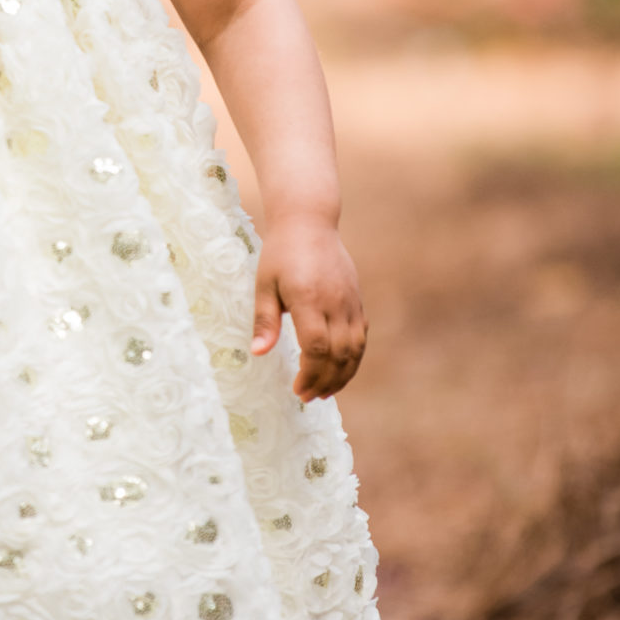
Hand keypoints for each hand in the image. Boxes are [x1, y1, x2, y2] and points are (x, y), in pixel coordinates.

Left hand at [251, 215, 367, 400]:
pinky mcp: (357, 300)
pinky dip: (353, 359)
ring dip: (343, 376)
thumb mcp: (264, 284)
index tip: (297, 389)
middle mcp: (335, 302)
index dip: (310, 374)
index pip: (317, 347)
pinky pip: (361, 337)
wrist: (310, 222)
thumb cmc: (281, 253)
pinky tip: (339, 371)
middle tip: (308, 397)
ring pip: (356, 349)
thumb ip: (264, 320)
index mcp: (308, 298)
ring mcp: (350, 302)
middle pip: (339, 354)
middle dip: (325, 382)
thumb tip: (258, 353)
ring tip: (325, 392)